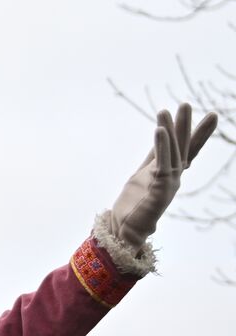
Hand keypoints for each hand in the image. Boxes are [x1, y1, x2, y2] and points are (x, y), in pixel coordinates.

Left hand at [110, 103, 219, 248]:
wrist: (125, 231)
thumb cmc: (134, 205)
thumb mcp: (143, 173)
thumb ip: (154, 158)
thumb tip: (161, 140)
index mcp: (170, 173)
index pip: (186, 149)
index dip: (198, 133)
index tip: (212, 116)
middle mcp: (173, 178)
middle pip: (181, 148)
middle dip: (185, 126)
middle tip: (187, 104)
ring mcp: (168, 184)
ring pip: (173, 153)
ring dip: (170, 130)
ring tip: (167, 110)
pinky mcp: (159, 189)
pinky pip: (161, 163)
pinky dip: (162, 145)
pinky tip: (160, 130)